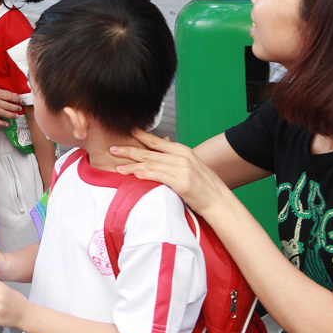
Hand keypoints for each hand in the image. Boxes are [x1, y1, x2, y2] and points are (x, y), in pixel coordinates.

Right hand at [0, 88, 22, 125]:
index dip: (16, 99)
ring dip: (11, 115)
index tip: (21, 101)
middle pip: (7, 105)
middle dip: (15, 108)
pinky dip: (1, 123)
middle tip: (20, 109)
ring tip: (16, 116)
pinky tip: (7, 124)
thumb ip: (4, 92)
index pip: (9, 96)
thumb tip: (15, 95)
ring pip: (3, 113)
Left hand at [109, 129, 230, 213]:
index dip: (141, 136)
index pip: (157, 141)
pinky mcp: (181, 182)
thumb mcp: (191, 166)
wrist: (219, 201)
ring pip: (151, 164)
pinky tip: (135, 173)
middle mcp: (181, 157)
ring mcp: (182, 169)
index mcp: (183, 151)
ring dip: (132, 166)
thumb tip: (160, 152)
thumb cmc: (204, 185)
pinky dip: (146, 174)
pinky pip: (159, 176)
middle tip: (113, 149)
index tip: (128, 131)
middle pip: (149, 152)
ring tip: (118, 166)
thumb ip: (175, 158)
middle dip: (129, 150)